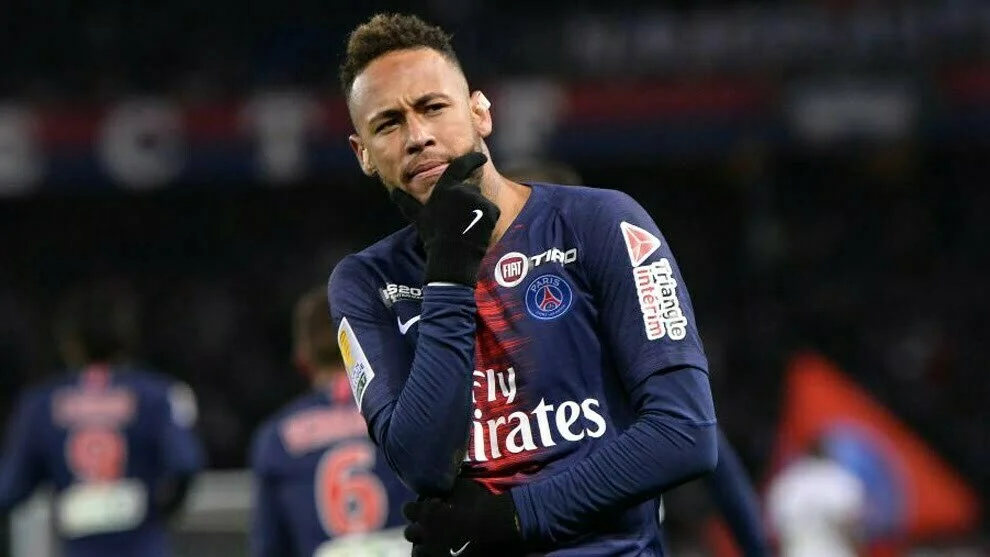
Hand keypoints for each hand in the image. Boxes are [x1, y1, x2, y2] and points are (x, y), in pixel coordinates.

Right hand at [390, 152, 499, 285]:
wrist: (453, 254)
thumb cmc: (432, 235)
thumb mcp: (418, 217)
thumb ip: (406, 202)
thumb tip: (393, 192)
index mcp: (446, 187)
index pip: (461, 166)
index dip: (473, 160)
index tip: (481, 158)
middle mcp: (464, 189)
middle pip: (470, 190)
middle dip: (467, 202)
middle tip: (459, 220)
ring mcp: (479, 200)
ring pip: (481, 202)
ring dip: (476, 211)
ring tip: (465, 227)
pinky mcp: (491, 211)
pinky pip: (491, 212)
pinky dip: (486, 220)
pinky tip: (476, 231)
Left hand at [402, 478, 524, 556]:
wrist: (500, 523)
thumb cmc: (481, 501)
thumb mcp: (461, 487)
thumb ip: (445, 488)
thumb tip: (439, 487)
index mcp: (427, 513)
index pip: (408, 509)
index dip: (416, 508)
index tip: (424, 507)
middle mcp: (426, 533)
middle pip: (410, 532)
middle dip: (418, 528)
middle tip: (428, 526)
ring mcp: (435, 551)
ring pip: (418, 551)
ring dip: (423, 546)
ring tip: (434, 542)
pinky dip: (435, 554)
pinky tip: (444, 550)